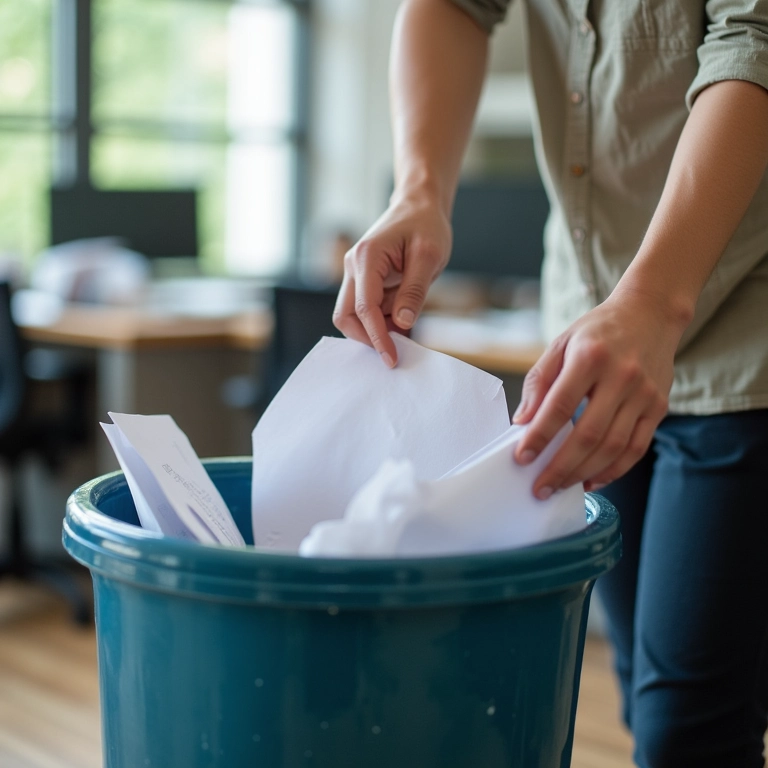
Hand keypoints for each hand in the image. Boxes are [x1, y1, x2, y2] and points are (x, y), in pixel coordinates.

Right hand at [333, 193, 450, 365]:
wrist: (419, 205)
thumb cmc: (426, 225)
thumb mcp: (429, 257)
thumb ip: (414, 291)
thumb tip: (403, 324)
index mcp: (367, 258)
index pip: (364, 308)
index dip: (377, 338)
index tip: (392, 358)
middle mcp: (353, 266)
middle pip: (346, 316)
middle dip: (367, 337)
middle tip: (395, 350)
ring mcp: (355, 273)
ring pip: (353, 315)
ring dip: (376, 328)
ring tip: (405, 330)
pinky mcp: (363, 279)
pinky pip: (366, 308)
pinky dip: (382, 320)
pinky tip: (403, 319)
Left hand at [513, 289, 686, 497]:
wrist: (651, 314)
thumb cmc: (598, 331)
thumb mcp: (562, 343)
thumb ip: (540, 381)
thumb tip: (522, 422)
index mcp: (591, 357)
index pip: (560, 405)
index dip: (540, 436)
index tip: (522, 458)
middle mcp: (622, 376)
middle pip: (589, 434)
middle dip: (560, 467)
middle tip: (540, 488)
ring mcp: (645, 394)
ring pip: (613, 447)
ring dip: (584, 473)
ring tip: (561, 487)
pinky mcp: (659, 407)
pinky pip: (636, 448)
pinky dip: (613, 470)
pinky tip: (592, 480)